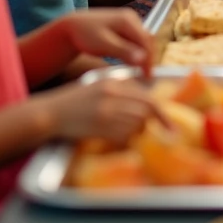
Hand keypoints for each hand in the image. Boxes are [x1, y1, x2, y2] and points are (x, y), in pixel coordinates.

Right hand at [46, 78, 165, 143]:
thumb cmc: (74, 103)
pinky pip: (123, 135)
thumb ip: (121, 93)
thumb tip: (144, 107)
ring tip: (126, 134)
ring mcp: (107, 109)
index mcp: (114, 82)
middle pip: (146, 110)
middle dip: (154, 124)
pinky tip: (115, 138)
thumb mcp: (99, 88)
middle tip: (158, 135)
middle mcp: (113, 93)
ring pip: (137, 123)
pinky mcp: (99, 125)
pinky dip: (125, 139)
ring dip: (137, 133)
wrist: (51, 113)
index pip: (147, 97)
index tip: (171, 127)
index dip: (163, 114)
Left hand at [65, 8, 154, 76]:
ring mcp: (129, 21)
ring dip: (144, 56)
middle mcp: (131, 18)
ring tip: (141, 74)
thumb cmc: (85, 35)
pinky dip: (137, 53)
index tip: (148, 76)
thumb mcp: (103, 44)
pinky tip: (134, 65)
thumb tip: (142, 58)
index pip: (146, 40)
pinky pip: (136, 41)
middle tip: (146, 78)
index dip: (150, 59)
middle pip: (147, 40)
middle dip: (149, 58)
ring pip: (142, 41)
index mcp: (127, 20)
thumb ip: (123, 51)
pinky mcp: (125, 27)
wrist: (73, 26)